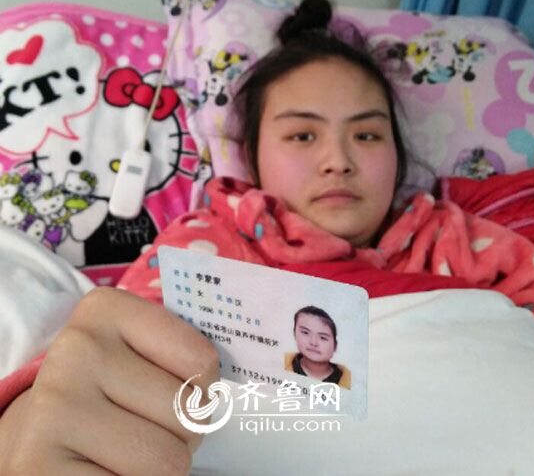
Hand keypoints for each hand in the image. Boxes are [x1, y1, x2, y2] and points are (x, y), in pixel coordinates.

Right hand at [0, 287, 218, 474]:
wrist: (35, 428)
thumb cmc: (108, 387)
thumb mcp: (140, 350)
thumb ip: (184, 348)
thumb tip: (261, 360)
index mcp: (106, 309)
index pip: (202, 362)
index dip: (204, 387)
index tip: (181, 387)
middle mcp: (77, 349)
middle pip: (189, 412)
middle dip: (185, 431)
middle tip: (151, 425)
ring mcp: (55, 407)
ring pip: (169, 460)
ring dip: (163, 464)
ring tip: (131, 449)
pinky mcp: (39, 464)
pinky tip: (107, 468)